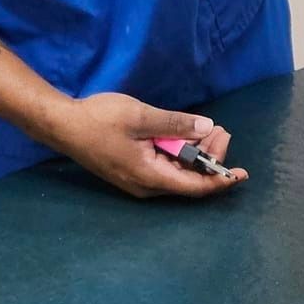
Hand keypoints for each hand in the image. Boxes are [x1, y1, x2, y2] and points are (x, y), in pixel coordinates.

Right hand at [44, 92, 246, 198]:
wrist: (62, 124)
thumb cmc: (99, 120)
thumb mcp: (142, 116)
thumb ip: (176, 124)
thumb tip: (207, 128)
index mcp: (150, 177)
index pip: (195, 186)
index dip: (221, 181)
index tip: (242, 173)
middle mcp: (147, 185)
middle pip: (188, 178)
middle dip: (210, 157)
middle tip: (221, 130)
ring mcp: (138, 179)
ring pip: (176, 171)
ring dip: (194, 152)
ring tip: (210, 128)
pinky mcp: (132, 169)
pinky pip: (163, 166)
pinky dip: (178, 152)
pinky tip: (184, 134)